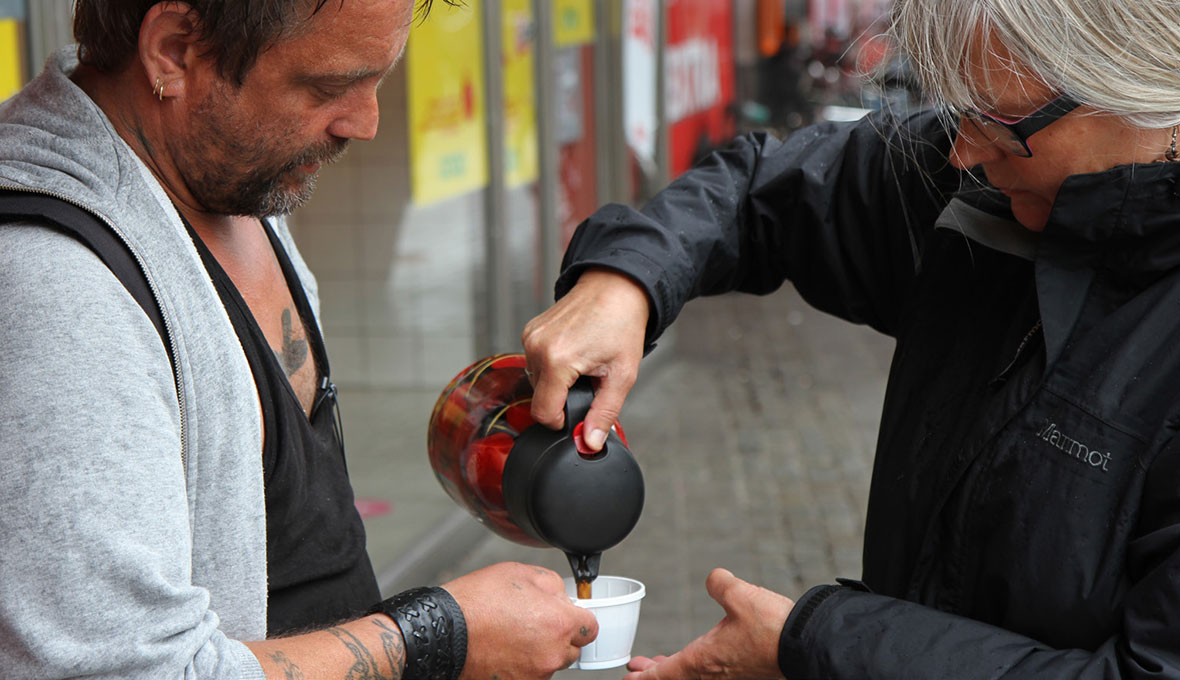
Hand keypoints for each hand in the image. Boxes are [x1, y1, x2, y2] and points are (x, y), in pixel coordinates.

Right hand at [444, 562, 597, 679]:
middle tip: (532, 621)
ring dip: (540, 651)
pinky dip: (523, 665)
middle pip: (571, 648)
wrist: (444, 631)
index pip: (590, 627)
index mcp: (559, 623)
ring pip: (550, 662)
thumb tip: (562, 596)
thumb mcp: (520, 573)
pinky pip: (531, 674)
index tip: (564, 614)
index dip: (577, 617)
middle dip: (558, 635)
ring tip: (513, 634)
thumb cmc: (477, 601)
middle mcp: (552, 653)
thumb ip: (552, 584)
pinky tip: (505, 649)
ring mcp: (535, 674)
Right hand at [521, 268, 649, 450]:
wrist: (615, 287)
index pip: (543, 413)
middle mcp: (537, 347)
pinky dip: (552, 365)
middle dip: (563, 397)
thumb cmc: (621, 324)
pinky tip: (572, 352)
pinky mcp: (529, 331)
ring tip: (582, 363)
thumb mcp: (622, 376)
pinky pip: (535, 362)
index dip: (561, 421)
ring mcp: (530, 337)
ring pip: (536, 381)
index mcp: (558, 360)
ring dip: (557, 381)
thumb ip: (604, 414)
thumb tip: (590, 443)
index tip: (578, 413)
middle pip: (539, 397)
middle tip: (589, 379)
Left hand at [623, 569, 792, 679]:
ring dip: (673, 671)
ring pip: (691, 678)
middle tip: (637, 669)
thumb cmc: (773, 628)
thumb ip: (719, 583)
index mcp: (703, 661)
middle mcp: (712, 674)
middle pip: (674, 679)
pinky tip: (698, 656)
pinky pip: (708, 675)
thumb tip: (714, 578)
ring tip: (658, 664)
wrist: (807, 644)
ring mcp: (728, 676)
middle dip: (653, 674)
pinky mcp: (742, 673)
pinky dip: (693, 668)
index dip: (642, 677)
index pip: (662, 675)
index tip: (629, 677)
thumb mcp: (739, 595)